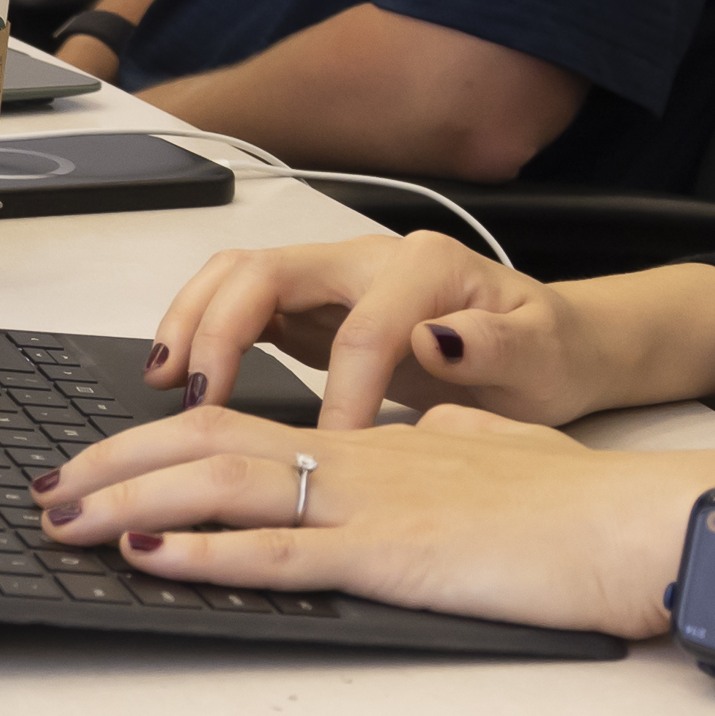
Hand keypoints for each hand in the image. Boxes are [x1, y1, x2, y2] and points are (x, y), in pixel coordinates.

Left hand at [37, 398, 708, 634]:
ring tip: (65, 520)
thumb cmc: (579, 504)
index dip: (159, 439)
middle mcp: (355, 458)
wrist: (636, 521)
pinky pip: (277, 550)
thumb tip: (426, 426)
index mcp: (374, 441)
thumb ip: (451, 435)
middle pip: (204, 442)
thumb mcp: (499, 452)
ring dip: (130, 502)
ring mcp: (366, 503)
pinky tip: (150, 555)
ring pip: (220, 485)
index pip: (241, 423)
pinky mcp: (389, 555)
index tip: (101, 463)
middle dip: (112, 466)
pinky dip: (202, 552)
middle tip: (48, 492)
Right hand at [137, 223, 558, 433]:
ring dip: (192, 324)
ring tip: (165, 384)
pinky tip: (181, 379)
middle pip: (266, 273)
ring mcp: (333, 280)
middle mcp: (367, 260)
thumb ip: (496, 346)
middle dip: (221, 333)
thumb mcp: (542, 356)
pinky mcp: (311, 308)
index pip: (360, 328)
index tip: (331, 454)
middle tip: (198, 402)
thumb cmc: (545, 352)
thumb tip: (436, 337)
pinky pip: (239, 305)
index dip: (340, 393)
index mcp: (423, 268)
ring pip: (236, 277)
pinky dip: (199, 333)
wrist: (549, 342)